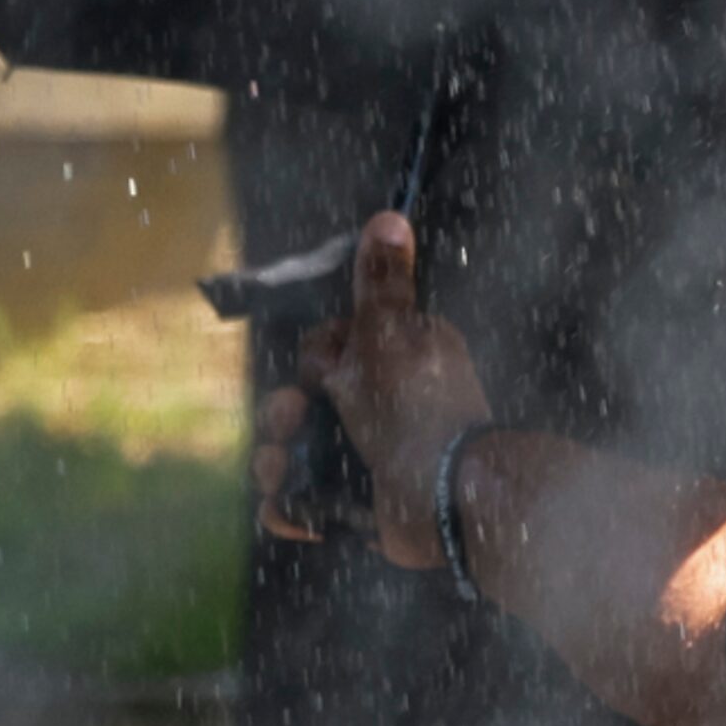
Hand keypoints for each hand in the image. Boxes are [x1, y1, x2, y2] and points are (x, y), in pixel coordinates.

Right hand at [252, 211, 492, 568]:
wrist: (450, 498)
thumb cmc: (420, 408)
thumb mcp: (391, 333)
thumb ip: (381, 283)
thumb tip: (391, 217)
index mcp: (391, 361)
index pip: (327, 353)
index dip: (313, 363)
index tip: (318, 373)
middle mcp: (381, 408)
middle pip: (301, 405)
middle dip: (281, 414)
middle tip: (290, 419)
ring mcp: (368, 460)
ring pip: (295, 455)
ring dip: (275, 463)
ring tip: (279, 472)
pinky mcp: (359, 508)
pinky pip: (307, 505)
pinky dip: (290, 509)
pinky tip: (288, 508)